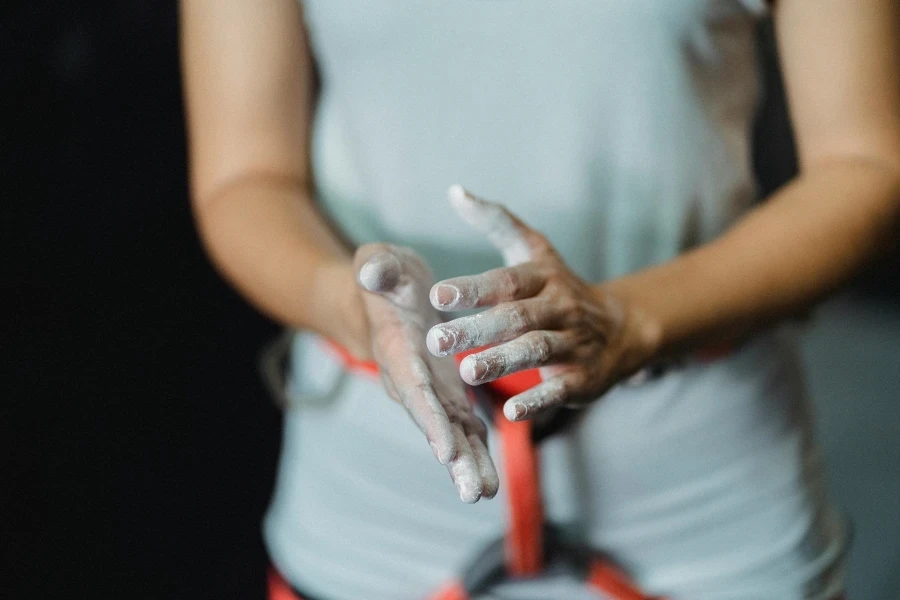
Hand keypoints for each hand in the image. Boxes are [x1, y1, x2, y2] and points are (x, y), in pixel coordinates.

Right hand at [353, 243, 499, 502]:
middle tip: (470, 490)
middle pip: (433, 423)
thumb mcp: (379, 262)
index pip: (414, 388)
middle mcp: (412, 379)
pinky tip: (489, 483)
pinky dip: (475, 452)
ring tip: (482, 494)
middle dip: (452, 457)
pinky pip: (462, 427)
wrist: (384, 297)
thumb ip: (378, 269)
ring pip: (450, 433)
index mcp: (398, 349)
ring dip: (466, 465)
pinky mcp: (447, 393)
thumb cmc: (385, 277)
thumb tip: (373, 270)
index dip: (430, 418)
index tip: (445, 449)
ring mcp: (431, 391)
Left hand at [426, 185, 659, 421]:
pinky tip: (511, 412)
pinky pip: (561, 389)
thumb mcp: (534, 251)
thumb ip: (496, 222)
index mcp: (543, 277)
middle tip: (437, 340)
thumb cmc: (560, 288)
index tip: (436, 294)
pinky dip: (538, 400)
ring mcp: (574, 343)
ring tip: (467, 372)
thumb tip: (455, 191)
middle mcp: (560, 307)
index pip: (506, 281)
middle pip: (516, 317)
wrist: (622, 329)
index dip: (473, 287)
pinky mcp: (584, 378)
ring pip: (537, 350)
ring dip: (503, 361)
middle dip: (476, 329)